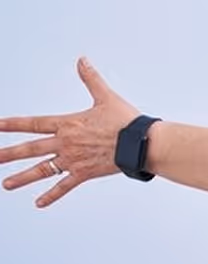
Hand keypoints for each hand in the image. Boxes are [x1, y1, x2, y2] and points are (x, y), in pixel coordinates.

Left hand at [0, 57, 139, 207]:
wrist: (140, 143)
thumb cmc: (125, 121)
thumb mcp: (106, 97)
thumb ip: (91, 79)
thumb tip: (82, 60)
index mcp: (68, 124)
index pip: (34, 123)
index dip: (12, 124)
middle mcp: (66, 143)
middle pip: (31, 149)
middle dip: (8, 154)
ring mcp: (73, 160)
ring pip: (42, 170)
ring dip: (22, 178)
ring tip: (6, 184)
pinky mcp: (84, 173)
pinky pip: (64, 186)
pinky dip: (51, 195)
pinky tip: (38, 203)